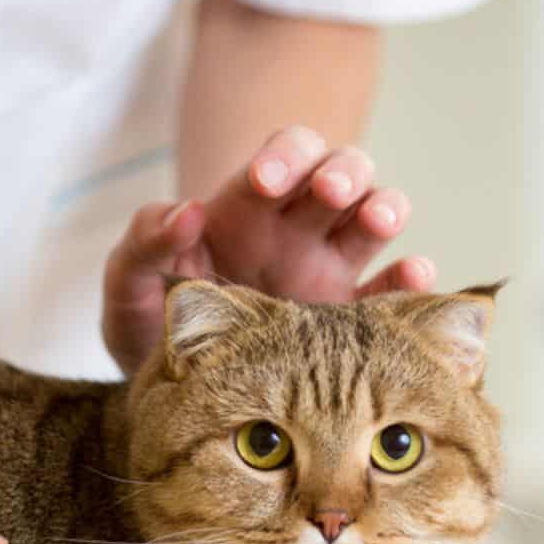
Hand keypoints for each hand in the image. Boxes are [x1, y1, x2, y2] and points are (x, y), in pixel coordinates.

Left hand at [101, 125, 436, 374]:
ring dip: (383, 207)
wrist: (170, 387)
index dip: (283, 156)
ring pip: (375, 215)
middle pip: (342, 171)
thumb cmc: (151, 322)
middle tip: (327, 191)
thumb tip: (186, 211)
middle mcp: (297, 229)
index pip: (282, 156)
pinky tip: (414, 279)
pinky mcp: (348, 319)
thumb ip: (143, 243)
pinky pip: (391, 293)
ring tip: (375, 220)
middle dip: (340, 171)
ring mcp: (329, 270)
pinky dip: (410, 281)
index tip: (264, 181)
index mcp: (246, 209)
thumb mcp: (129, 285)